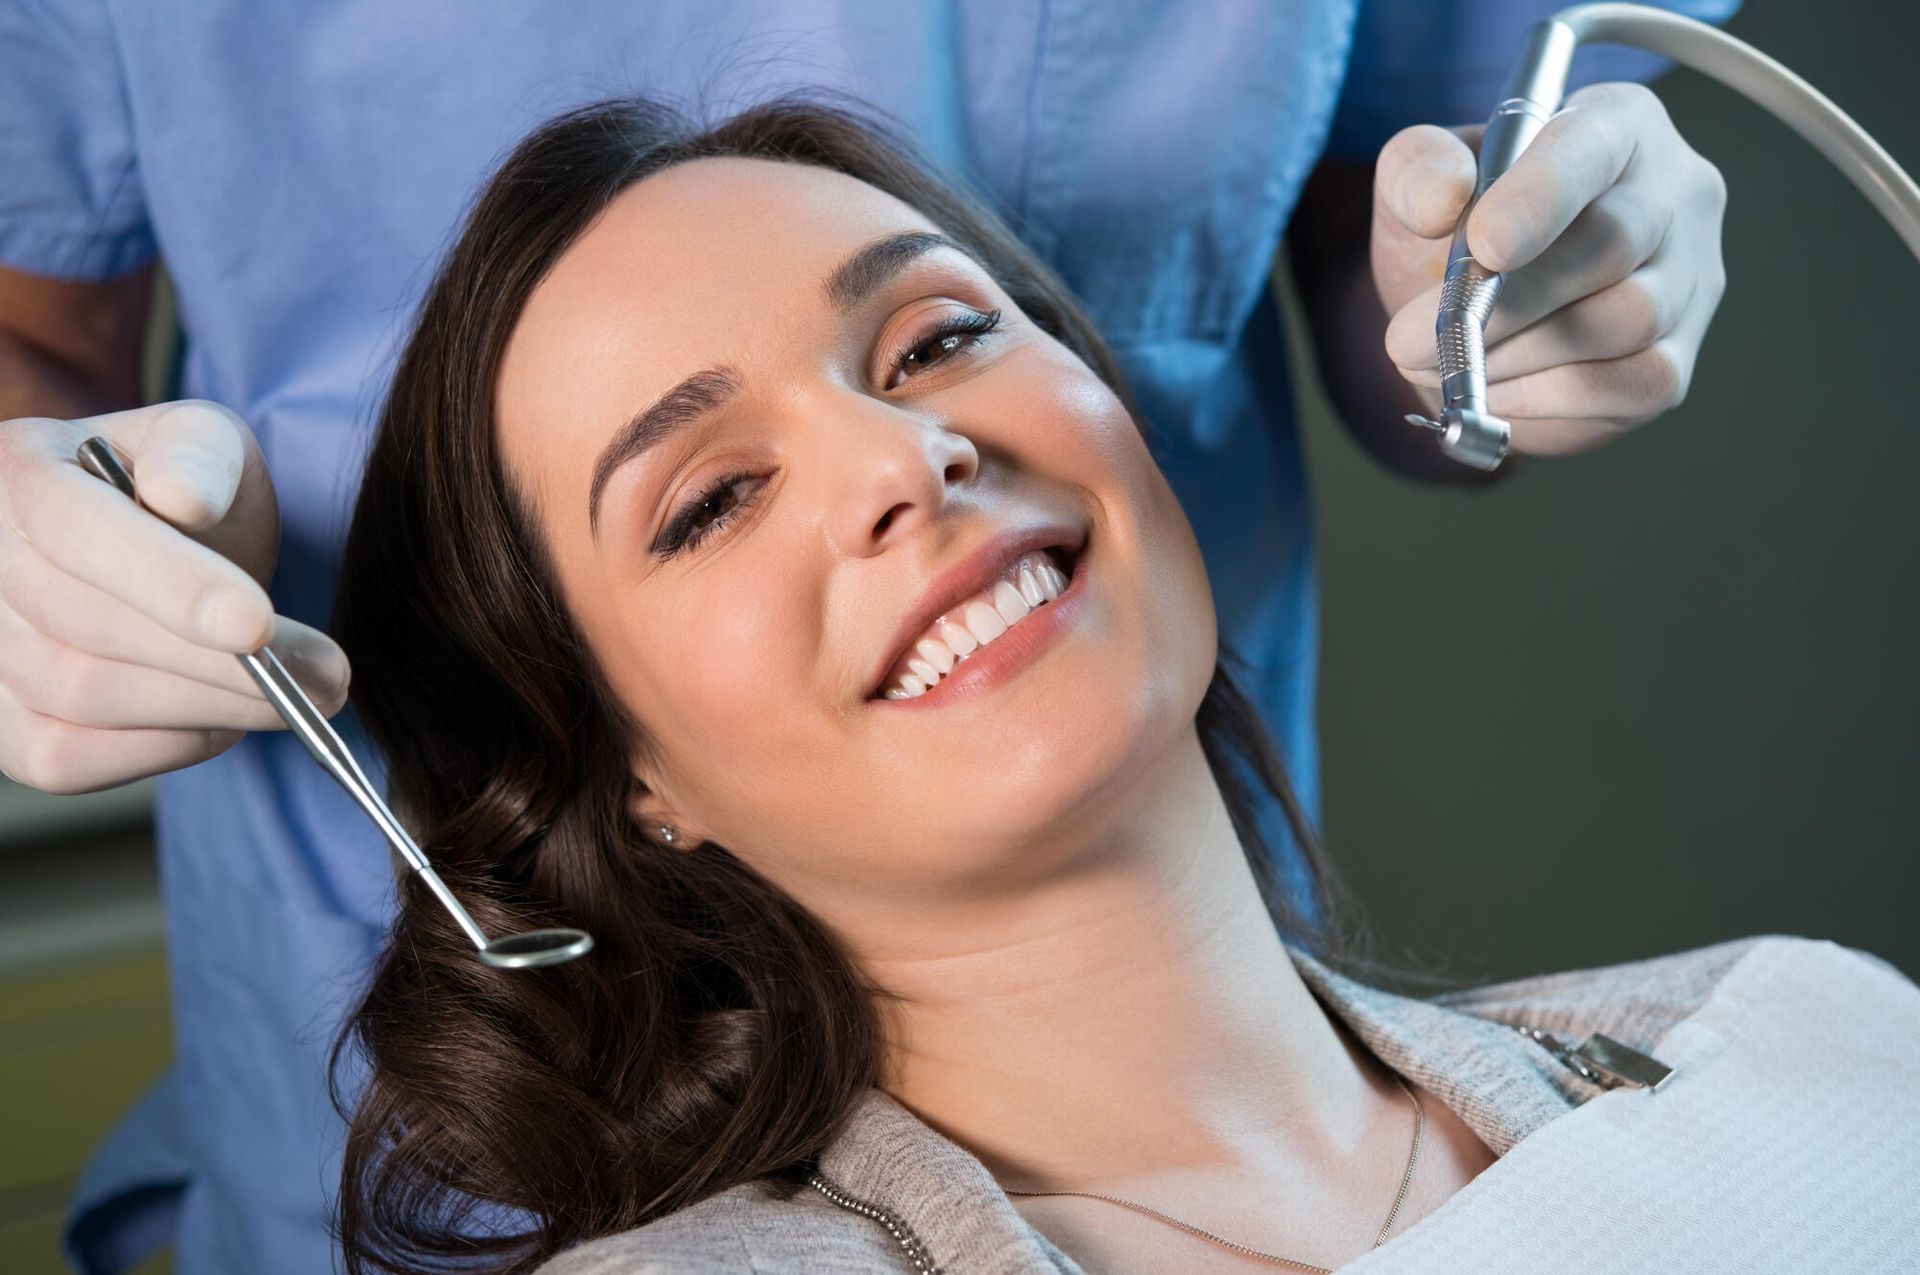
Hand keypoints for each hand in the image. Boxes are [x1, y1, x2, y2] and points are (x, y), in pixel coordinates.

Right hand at [0, 400, 349, 793]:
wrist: (150, 547)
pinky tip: (223, 717)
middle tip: (328, 678)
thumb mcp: (205, 445)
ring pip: (81, 700)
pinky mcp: (1, 726)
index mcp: (20, 471)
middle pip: (87, 631)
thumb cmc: (181, 490)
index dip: (169, 583)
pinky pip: (69, 759)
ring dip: (208, 707)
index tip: (257, 624)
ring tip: (297, 696)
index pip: (78, 530)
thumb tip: (183, 498)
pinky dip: (163, 746)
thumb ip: (199, 457)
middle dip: (221, 664)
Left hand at [1371, 81, 1727, 455]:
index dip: (1542, 196)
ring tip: (1445, 363)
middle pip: (1614, 243)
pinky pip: (1632, 384)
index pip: (1594, 145)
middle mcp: (1672, 192)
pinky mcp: (1674, 361)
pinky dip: (1548, 396)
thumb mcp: (1415, 187)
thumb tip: (1442, 196)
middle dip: (1505, 302)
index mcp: (1612, 124)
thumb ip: (1416, 171)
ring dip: (1516, 353)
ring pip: (1626, 319)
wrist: (1467, 319)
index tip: (1485, 245)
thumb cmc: (1455, 234)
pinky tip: (1494, 390)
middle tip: (1412, 340)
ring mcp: (1688, 280)